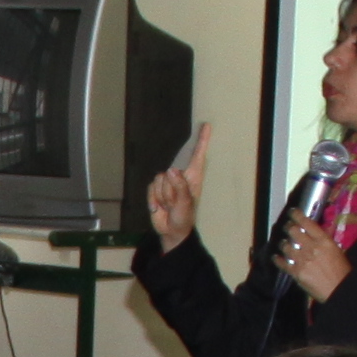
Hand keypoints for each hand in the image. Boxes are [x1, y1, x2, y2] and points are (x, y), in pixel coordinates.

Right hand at [144, 123, 211, 246]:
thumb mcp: (185, 203)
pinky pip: (150, 188)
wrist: (170, 231)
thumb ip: (179, 186)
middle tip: (174, 203)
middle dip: (170, 189)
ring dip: (162, 196)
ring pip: (158, 180)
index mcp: (193, 177)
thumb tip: (170, 170)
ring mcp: (167, 183)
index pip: (198, 155)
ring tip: (169, 205)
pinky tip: (160, 207)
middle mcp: (180, 176)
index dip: (202, 141)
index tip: (206, 126)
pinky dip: (154, 199)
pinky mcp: (155, 189)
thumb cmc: (184, 217)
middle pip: (170, 171)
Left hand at [278, 204, 353, 304]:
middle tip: (287, 227)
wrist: (340, 289)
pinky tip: (276, 257)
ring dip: (283, 244)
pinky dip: (278, 259)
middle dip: (288, 227)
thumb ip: (323, 240)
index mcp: (324, 241)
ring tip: (284, 243)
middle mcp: (312, 248)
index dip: (297, 215)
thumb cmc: (341, 270)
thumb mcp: (336, 250)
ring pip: (286, 246)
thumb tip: (314, 231)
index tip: (293, 212)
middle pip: (293, 232)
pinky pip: (283, 263)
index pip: (307, 223)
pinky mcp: (297, 273)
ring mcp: (303, 260)